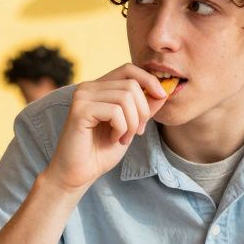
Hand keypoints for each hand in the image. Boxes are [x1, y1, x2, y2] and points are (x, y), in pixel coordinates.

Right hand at [42, 64, 168, 192]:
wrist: (78, 174)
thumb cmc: (101, 151)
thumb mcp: (130, 126)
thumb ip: (144, 108)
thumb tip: (164, 91)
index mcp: (99, 87)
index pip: (128, 69)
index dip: (149, 80)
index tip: (161, 97)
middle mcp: (88, 87)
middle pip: (132, 85)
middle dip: (142, 112)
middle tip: (136, 133)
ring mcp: (82, 96)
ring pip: (126, 98)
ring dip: (132, 123)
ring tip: (123, 139)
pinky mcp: (79, 109)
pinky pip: (115, 111)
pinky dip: (121, 129)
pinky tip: (112, 139)